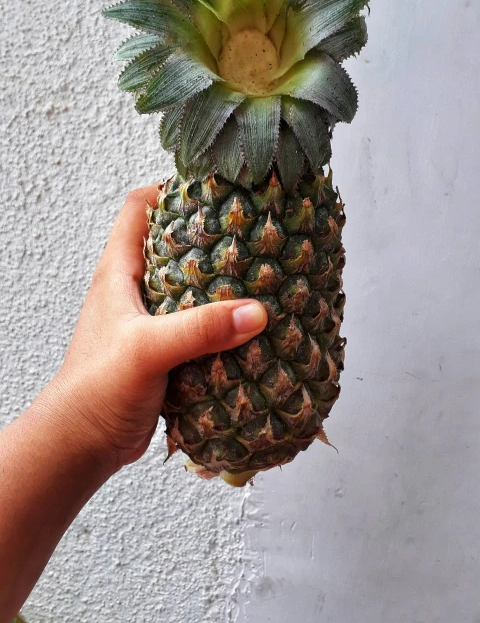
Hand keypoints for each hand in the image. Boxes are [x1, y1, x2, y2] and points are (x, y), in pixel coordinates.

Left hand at [46, 185, 266, 473]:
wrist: (82, 444)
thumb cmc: (96, 389)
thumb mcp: (147, 350)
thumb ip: (200, 329)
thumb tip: (256, 312)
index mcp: (119, 272)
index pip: (139, 208)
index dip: (171, 190)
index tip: (214, 187)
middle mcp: (134, 290)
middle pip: (173, 244)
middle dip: (210, 234)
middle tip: (251, 230)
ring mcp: (150, 320)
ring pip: (189, 286)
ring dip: (221, 282)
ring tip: (262, 273)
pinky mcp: (165, 350)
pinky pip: (198, 324)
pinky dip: (222, 321)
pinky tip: (250, 325)